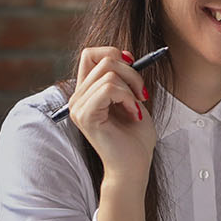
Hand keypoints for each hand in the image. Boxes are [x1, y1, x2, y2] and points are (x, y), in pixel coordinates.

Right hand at [69, 46, 155, 183]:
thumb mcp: (132, 99)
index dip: (114, 54)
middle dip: (132, 72)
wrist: (134, 167)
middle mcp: (77, 98)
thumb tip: (125, 54)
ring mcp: (79, 107)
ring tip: (136, 108)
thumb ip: (124, 78)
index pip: (90, 54)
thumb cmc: (135, 139)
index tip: (133, 70)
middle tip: (142, 95)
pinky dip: (127, 98)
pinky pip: (109, 88)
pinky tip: (133, 114)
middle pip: (104, 59)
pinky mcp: (86, 116)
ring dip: (132, 88)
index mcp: (86, 92)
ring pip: (109, 73)